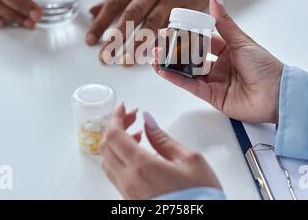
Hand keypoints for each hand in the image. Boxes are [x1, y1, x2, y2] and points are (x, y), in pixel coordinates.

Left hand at [86, 0, 239, 63]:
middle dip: (117, 38)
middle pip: (132, 15)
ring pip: (154, 24)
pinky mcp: (189, 9)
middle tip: (105, 57)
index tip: (90, 40)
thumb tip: (93, 11)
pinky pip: (174, 30)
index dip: (101, 23)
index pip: (114, 2)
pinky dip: (164, 44)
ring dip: (138, 45)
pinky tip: (156, 57)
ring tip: (126, 61)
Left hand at [100, 104, 220, 199]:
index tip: (123, 107)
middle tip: (132, 117)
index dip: (115, 117)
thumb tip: (148, 120)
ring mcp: (128, 193)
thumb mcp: (189, 160)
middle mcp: (129, 182)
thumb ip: (163, 138)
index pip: (114, 135)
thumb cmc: (201, 197)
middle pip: (106, 147)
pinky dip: (120, 157)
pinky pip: (116, 174)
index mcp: (142, 168)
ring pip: (108, 161)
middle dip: (116, 126)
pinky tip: (138, 152)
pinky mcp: (131, 200)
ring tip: (137, 133)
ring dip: (117, 143)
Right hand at [153, 0, 282, 123]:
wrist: (277, 95)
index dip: (187, 35)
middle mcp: (220, 65)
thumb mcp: (240, 41)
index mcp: (228, 50)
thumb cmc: (264, 66)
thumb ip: (223, 21)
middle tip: (156, 43)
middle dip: (174, 51)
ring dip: (170, 64)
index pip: (202, 40)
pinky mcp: (212, 96)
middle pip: (192, 57)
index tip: (170, 29)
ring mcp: (215, 81)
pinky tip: (163, 70)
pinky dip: (176, 79)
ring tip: (154, 56)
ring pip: (188, 71)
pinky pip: (191, 86)